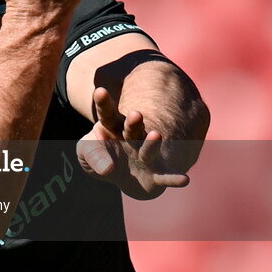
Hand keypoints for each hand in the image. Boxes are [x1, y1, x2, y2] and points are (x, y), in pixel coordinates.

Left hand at [76, 87, 190, 199]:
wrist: (123, 175)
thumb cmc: (102, 156)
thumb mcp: (87, 154)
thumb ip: (91, 157)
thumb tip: (107, 169)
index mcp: (113, 128)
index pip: (107, 114)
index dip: (104, 103)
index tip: (100, 91)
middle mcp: (132, 139)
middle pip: (132, 128)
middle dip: (133, 122)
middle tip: (135, 114)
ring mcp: (145, 156)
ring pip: (148, 149)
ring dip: (152, 144)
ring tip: (156, 136)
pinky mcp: (155, 175)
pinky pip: (165, 177)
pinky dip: (174, 179)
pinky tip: (184, 180)